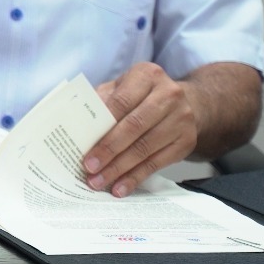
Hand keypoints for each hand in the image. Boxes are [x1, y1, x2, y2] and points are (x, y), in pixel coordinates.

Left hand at [86, 62, 196, 196]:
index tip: (86, 144)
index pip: (121, 101)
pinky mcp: (186, 142)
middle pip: (134, 127)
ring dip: (120, 169)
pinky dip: (136, 177)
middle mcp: (169, 95)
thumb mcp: (122, 87)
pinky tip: (120, 187)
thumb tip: (76, 124)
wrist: (186, 103)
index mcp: (147, 76)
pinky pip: (157, 163)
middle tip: (89, 167)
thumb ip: (102, 100)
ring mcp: (181, 119)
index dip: (103, 124)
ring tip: (99, 182)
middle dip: (109, 150)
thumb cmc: (141, 95)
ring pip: (145, 148)